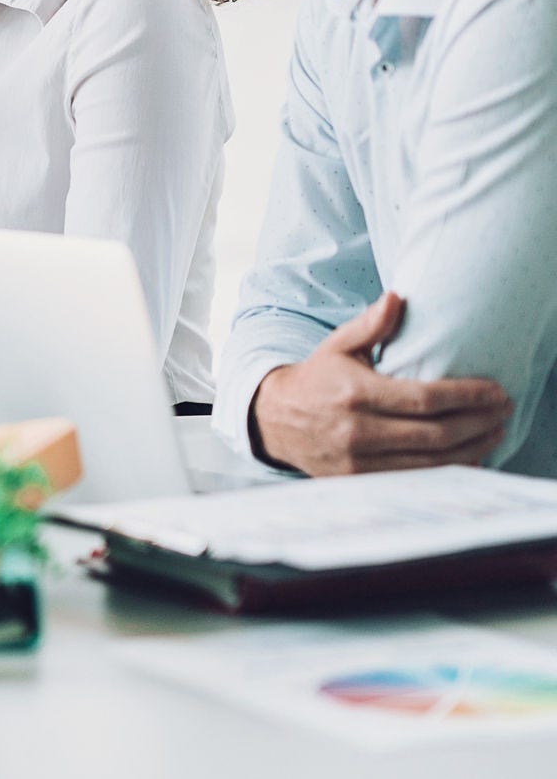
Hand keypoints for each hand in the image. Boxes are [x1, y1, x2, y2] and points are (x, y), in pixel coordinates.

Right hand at [250, 291, 511, 474]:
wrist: (275, 419)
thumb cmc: (316, 379)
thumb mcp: (337, 346)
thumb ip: (370, 324)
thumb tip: (398, 297)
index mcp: (356, 393)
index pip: (424, 399)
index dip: (466, 396)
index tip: (495, 391)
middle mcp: (358, 430)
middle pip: (435, 434)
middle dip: (478, 423)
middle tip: (504, 410)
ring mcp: (360, 461)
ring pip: (431, 462)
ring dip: (473, 448)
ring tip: (495, 431)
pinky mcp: (361, 480)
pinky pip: (417, 479)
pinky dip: (449, 469)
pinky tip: (470, 455)